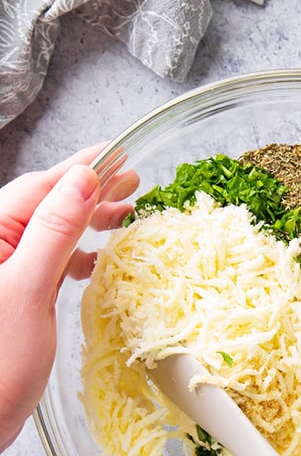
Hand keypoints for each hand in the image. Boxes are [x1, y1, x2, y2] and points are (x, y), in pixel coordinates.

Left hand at [0, 147, 136, 450]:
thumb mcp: (27, 288)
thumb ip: (54, 231)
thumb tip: (82, 180)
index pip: (40, 188)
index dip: (82, 168)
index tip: (118, 155)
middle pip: (45, 205)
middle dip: (89, 191)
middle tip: (133, 182)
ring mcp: (3, 274)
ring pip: (49, 233)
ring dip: (85, 222)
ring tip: (122, 217)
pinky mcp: (14, 300)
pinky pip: (47, 263)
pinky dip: (75, 256)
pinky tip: (94, 262)